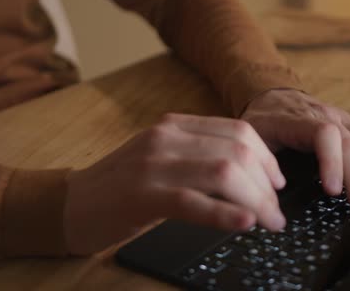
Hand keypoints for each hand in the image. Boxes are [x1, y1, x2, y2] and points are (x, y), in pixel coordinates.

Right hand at [64, 113, 285, 254]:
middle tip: (276, 212)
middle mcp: (166, 138)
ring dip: (256, 201)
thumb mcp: (163, 158)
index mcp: (175, 126)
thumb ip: (200, 156)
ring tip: (268, 222)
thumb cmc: (123, 186)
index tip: (277, 182)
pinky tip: (245, 223)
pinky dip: (225, 213)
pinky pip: (194, 201)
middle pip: (238, 150)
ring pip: (223, 173)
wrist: (71, 204)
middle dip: (267, 184)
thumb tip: (252, 177)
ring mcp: (153, 165)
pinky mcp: (142, 195)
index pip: (238, 130)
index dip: (267, 157)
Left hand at [241, 89, 349, 206]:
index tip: (332, 190)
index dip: (331, 162)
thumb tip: (267, 197)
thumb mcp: (251, 138)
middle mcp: (324, 116)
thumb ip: (260, 162)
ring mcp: (341, 117)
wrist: (269, 95)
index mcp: (297, 120)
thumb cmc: (260, 121)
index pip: (323, 135)